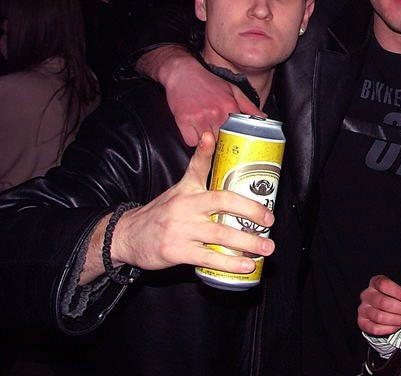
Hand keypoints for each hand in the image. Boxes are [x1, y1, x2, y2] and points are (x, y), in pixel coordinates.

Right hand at [112, 132, 274, 272]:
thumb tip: (212, 137)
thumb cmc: (162, 211)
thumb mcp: (180, 188)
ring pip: (220, 233)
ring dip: (247, 242)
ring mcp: (181, 229)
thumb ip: (200, 169)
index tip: (216, 142)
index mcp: (188, 188)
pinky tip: (245, 266)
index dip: (207, 151)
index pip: (200, 167)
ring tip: (266, 246)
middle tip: (270, 219)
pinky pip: (208, 258)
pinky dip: (229, 263)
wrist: (127, 237)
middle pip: (222, 203)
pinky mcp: (177, 251)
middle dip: (251, 211)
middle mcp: (185, 206)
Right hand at [139, 46, 263, 145]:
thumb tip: (263, 117)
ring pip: (206, 144)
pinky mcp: (183, 121)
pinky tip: (196, 131)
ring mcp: (199, 118)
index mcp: (229, 107)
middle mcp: (215, 114)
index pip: (238, 133)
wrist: (183, 73)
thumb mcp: (232, 90)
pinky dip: (193, 140)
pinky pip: (191, 142)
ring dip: (208, 143)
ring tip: (208, 135)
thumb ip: (248, 106)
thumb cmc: (208, 82)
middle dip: (223, 144)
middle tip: (222, 142)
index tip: (237, 144)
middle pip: (222, 141)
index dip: (238, 140)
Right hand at [358, 275, 400, 336]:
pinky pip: (374, 328)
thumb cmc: (400, 299)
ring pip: (379, 317)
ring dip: (398, 320)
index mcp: (376, 282)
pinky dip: (389, 329)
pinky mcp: (362, 322)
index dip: (398, 292)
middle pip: (383, 302)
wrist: (390, 312)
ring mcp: (363, 309)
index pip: (384, 284)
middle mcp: (366, 294)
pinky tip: (399, 327)